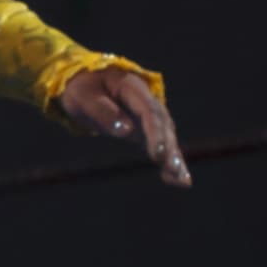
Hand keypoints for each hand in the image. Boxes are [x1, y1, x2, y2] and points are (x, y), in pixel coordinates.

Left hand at [56, 68, 190, 187]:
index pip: (149, 111)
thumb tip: (125, 131)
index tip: (157, 154)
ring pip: (168, 137)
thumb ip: (103, 112)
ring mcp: (151, 116)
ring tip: (182, 181)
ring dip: (175, 158)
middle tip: (172, 169)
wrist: (88, 85)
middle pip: (163, 126)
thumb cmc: (84, 90)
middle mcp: (148, 102)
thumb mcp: (85, 98)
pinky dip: (169, 162)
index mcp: (133, 89)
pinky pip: (162, 146)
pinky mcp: (148, 131)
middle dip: (169, 148)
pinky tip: (179, 181)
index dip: (155, 132)